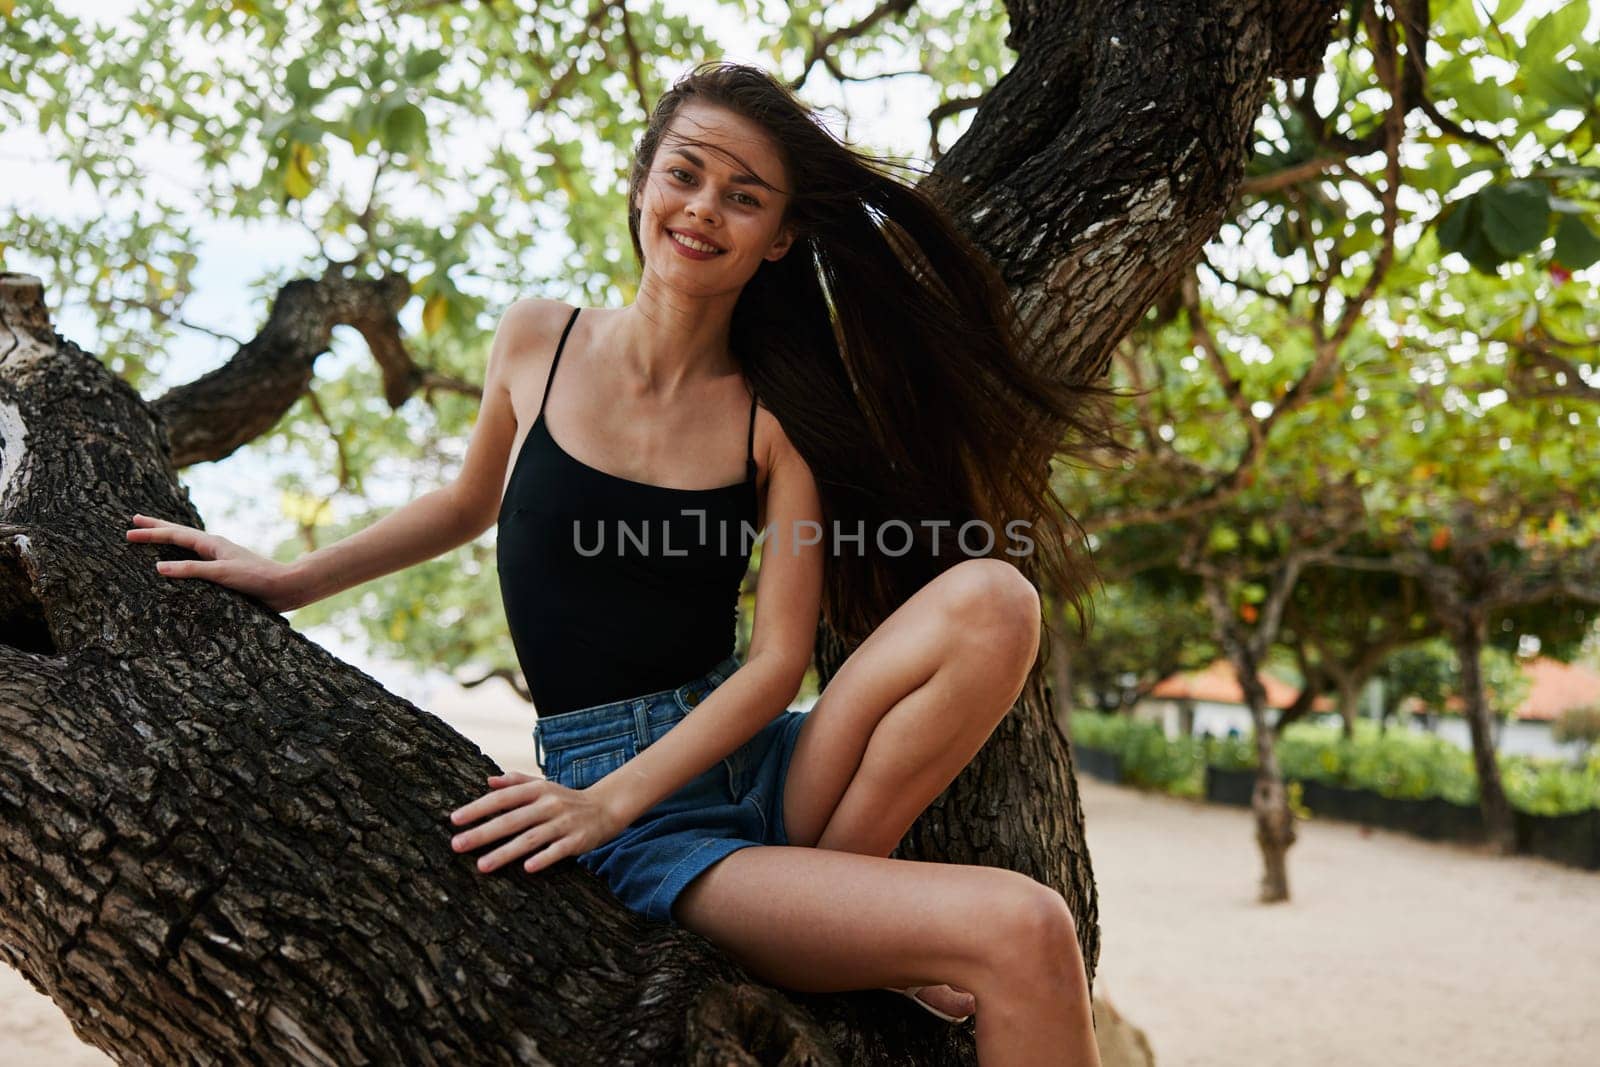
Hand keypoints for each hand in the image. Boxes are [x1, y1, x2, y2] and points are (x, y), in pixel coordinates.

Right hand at [125, 513, 302, 611]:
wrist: (285, 587)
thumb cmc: (256, 578)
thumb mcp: (222, 574)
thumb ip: (191, 569)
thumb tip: (159, 566)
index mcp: (212, 544)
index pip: (175, 535)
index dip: (151, 534)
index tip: (128, 532)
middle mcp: (214, 548)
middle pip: (179, 533)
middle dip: (156, 528)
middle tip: (134, 520)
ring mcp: (220, 558)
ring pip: (187, 545)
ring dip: (168, 540)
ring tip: (153, 535)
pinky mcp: (225, 571)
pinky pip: (196, 560)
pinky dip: (182, 557)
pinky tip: (180, 562)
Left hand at [448, 770, 627, 874]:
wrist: (606, 808)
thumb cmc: (566, 799)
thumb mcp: (543, 785)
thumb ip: (516, 782)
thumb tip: (488, 781)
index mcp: (537, 790)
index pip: (502, 798)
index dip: (478, 808)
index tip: (454, 820)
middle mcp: (549, 804)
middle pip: (511, 819)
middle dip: (483, 832)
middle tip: (457, 845)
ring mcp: (564, 822)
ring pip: (530, 838)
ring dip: (505, 852)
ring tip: (481, 866)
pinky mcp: (578, 840)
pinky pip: (558, 850)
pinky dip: (544, 858)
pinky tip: (527, 868)